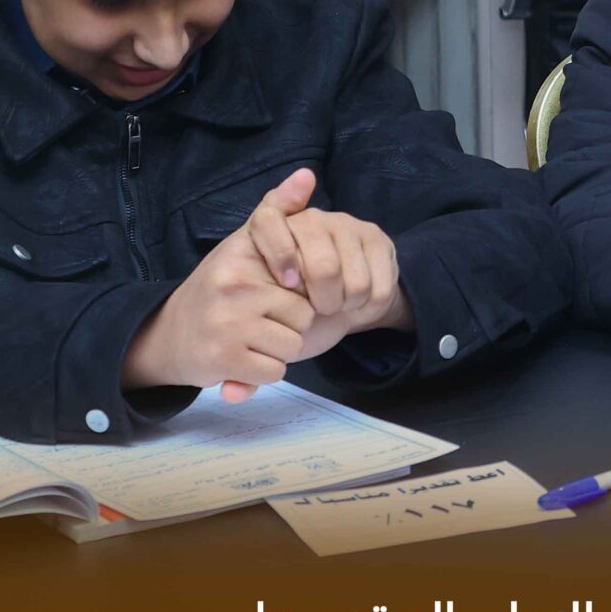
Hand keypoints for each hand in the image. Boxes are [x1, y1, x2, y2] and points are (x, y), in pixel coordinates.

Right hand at [120, 217, 315, 399]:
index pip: (307, 275)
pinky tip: (245, 358)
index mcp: (240, 255)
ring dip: (279, 349)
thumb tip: (308, 173)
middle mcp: (232, 287)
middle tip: (262, 319)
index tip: (285, 287)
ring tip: (253, 338)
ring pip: (292, 345)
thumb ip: (277, 209)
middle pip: (304, 315)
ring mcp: (227, 325)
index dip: (302, 287)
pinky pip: (274, 371)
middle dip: (291, 323)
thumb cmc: (219, 287)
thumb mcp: (243, 242)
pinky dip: (265, 371)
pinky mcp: (223, 360)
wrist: (169, 335)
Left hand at [241, 169, 413, 375]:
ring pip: (353, 279)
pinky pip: (378, 283)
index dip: (280, 252)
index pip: (270, 217)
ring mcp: (345, 225)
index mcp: (267, 230)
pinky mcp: (376, 237)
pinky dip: (369, 303)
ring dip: (345, 304)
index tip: (287, 285)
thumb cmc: (273, 314)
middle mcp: (308, 219)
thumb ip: (238, 367)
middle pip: (322, 263)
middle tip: (315, 312)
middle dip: (319, 300)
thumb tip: (231, 394)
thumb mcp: (251, 336)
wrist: (320, 295)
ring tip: (334, 306)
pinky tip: (356, 302)